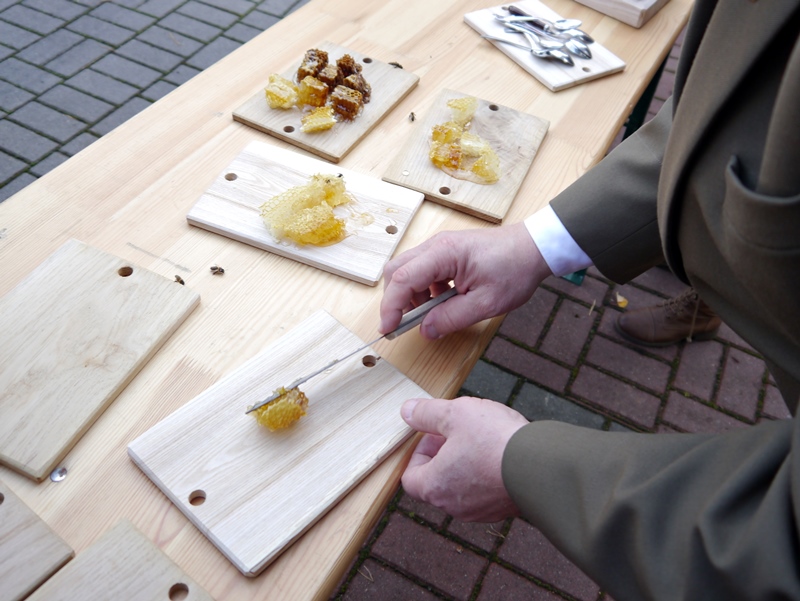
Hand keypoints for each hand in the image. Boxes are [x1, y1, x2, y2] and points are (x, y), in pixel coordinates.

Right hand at [380, 222, 551, 338]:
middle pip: (396, 272)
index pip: (402, 279)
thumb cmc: (515, 269)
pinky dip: (424, 290)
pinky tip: (443, 302)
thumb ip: (452, 318)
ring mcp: (440, 247)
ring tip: (433, 314)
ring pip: (407, 271)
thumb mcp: (486, 303)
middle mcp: (436, 246)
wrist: (535, 248)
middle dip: (396, 300)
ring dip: (411, 296)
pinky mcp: (446, 252)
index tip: (388, 329)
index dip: (391, 306)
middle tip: (406, 324)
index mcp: (444, 253)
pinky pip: (422, 271)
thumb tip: (426, 330)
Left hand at [400, 396, 528, 521]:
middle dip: (443, 454)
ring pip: (462, 486)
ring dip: (465, 463)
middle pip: (437, 481)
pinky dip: (487, 473)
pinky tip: (500, 451)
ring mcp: (481, 511)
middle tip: (457, 431)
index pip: (410, 478)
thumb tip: (407, 411)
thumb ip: (427, 413)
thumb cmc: (494, 440)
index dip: (417, 453)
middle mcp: (455, 506)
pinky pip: (486, 491)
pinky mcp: (504, 509)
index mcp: (435, 487)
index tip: (433, 434)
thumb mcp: (455, 414)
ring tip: (481, 438)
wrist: (542, 465)